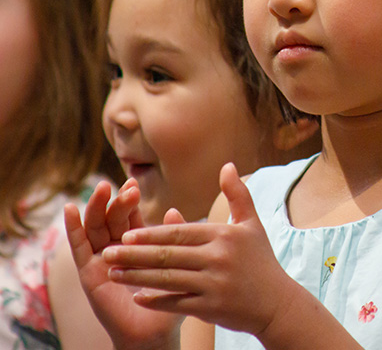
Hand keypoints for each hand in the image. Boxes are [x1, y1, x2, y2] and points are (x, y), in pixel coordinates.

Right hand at [64, 179, 181, 349]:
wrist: (154, 334)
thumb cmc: (170, 300)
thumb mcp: (176, 265)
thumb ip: (174, 238)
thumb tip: (174, 210)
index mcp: (137, 243)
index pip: (130, 215)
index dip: (130, 199)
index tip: (134, 183)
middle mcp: (117, 247)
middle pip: (111, 217)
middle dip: (117, 201)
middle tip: (126, 189)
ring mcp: (101, 259)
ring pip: (95, 226)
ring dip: (96, 206)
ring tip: (102, 188)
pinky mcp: (88, 273)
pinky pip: (79, 247)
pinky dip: (73, 227)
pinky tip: (70, 209)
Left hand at [103, 164, 293, 336]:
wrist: (278, 304)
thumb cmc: (261, 260)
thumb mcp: (250, 224)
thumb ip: (237, 194)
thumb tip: (227, 165)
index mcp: (222, 236)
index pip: (180, 233)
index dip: (151, 234)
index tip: (126, 234)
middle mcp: (217, 259)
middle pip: (168, 256)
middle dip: (134, 255)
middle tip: (107, 253)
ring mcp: (214, 285)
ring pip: (168, 280)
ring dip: (137, 278)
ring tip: (112, 274)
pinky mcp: (212, 308)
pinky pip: (178, 304)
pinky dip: (156, 301)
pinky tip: (136, 298)